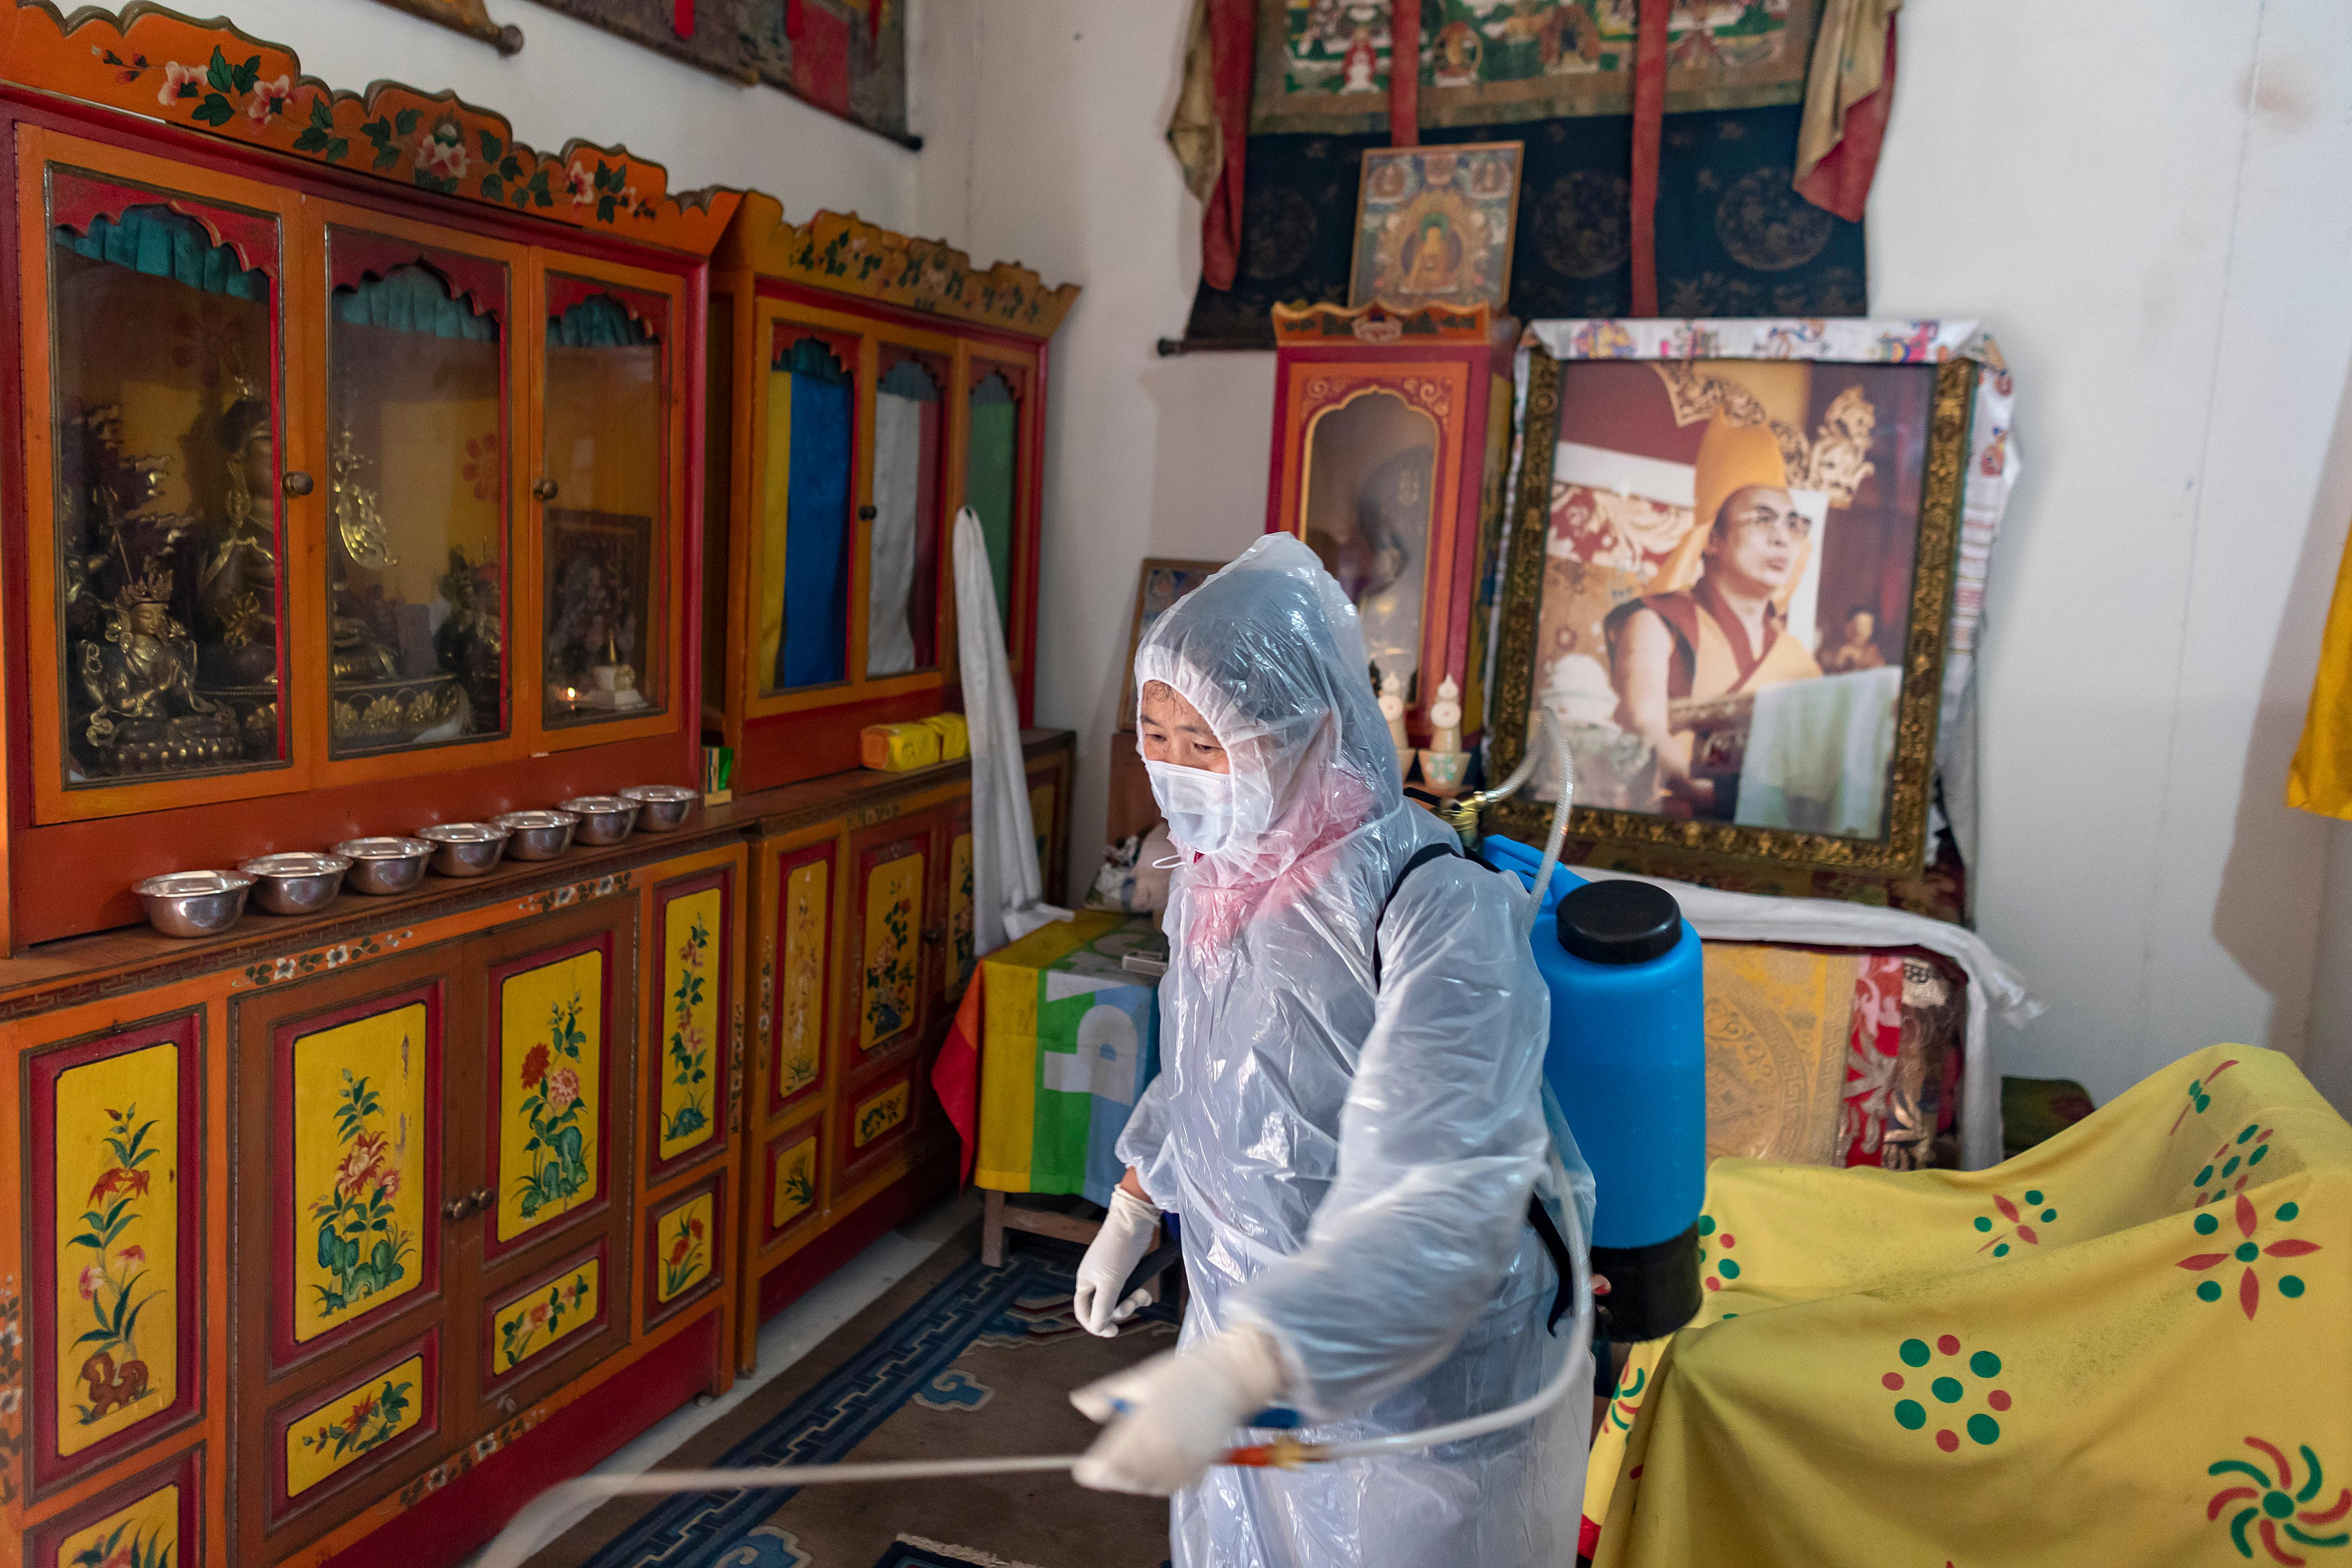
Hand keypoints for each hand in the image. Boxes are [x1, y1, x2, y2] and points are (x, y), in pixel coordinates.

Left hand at [1071, 1325, 1286, 1496]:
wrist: (1231, 1374)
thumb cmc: (1184, 1373)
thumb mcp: (1140, 1378)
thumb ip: (1107, 1394)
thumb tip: (1079, 1404)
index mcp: (1144, 1422)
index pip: (1112, 1459)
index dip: (1095, 1471)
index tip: (1084, 1472)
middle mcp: (1162, 1445)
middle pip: (1128, 1477)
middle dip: (1113, 1476)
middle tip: (1105, 1468)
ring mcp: (1183, 1457)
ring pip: (1150, 1486)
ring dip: (1136, 1481)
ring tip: (1129, 1469)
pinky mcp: (1201, 1464)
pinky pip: (1174, 1486)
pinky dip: (1160, 1483)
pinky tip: (1155, 1470)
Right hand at [1072, 1186, 1159, 1336]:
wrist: (1133, 1224)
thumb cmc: (1117, 1253)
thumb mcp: (1109, 1284)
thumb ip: (1102, 1308)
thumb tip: (1097, 1329)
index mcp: (1085, 1282)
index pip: (1083, 1312)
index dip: (1095, 1325)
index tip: (1113, 1332)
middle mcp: (1095, 1280)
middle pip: (1105, 1308)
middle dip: (1122, 1309)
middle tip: (1134, 1303)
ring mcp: (1111, 1276)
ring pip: (1120, 1301)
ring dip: (1133, 1302)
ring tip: (1144, 1294)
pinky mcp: (1126, 1271)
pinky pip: (1130, 1291)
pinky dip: (1139, 1295)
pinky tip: (1148, 1293)